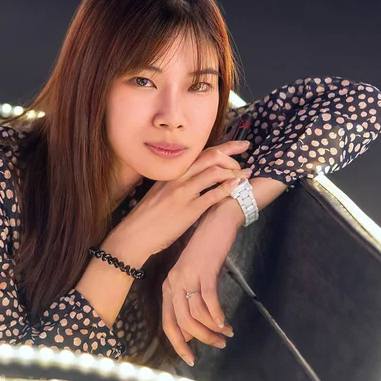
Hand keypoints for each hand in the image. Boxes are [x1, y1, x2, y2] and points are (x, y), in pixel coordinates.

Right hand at [113, 140, 251, 257]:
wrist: (134, 235)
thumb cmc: (146, 216)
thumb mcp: (159, 192)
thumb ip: (176, 183)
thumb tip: (196, 179)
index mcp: (171, 172)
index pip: (200, 152)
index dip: (224, 147)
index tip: (239, 146)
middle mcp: (177, 178)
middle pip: (210, 157)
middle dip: (232, 153)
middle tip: (245, 157)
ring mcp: (183, 193)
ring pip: (214, 172)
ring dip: (234, 172)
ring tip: (244, 176)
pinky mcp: (188, 210)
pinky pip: (212, 195)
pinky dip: (227, 189)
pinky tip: (237, 187)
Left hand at [161, 198, 243, 366]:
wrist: (217, 220)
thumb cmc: (207, 249)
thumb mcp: (196, 274)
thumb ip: (192, 297)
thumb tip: (196, 326)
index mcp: (169, 284)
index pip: (168, 321)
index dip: (178, 343)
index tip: (191, 358)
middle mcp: (174, 281)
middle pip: (181, 322)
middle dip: (200, 339)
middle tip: (218, 345)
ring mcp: (188, 276)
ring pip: (196, 315)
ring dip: (212, 329)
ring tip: (227, 334)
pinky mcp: (204, 270)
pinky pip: (209, 301)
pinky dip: (218, 315)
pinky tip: (226, 323)